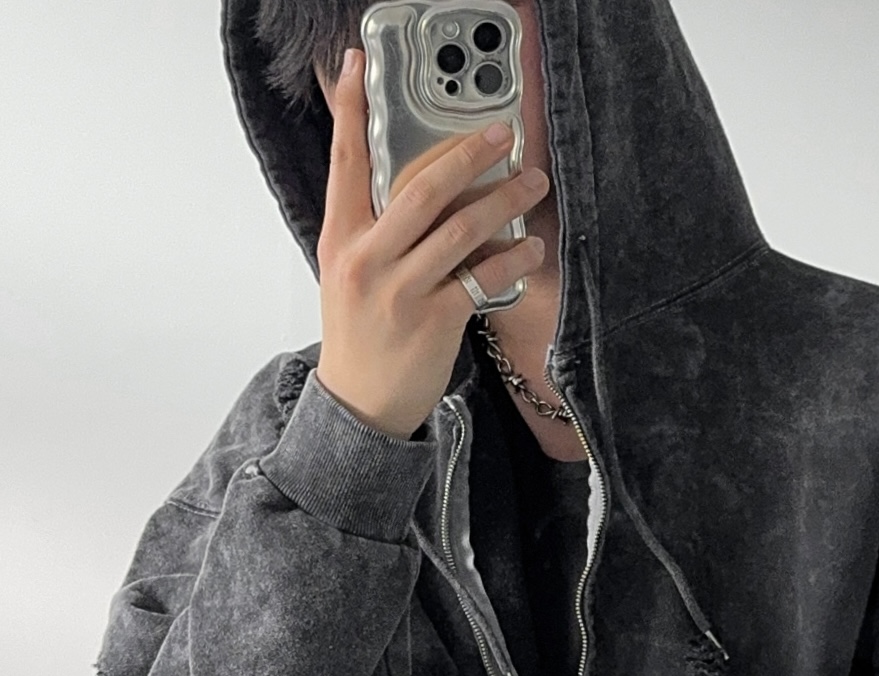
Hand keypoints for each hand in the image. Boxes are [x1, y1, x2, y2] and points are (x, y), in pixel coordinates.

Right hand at [315, 48, 548, 439]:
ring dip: (505, 201)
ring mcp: (402, 291)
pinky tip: (533, 249)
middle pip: (421, 189)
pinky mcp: (435, 320)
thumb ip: (372, 227)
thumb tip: (411, 183)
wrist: (361, 404)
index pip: (345, 162)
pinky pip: (482, 278)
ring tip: (533, 183)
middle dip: (468, 155)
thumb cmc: (361, 335)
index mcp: (342, 239)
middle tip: (503, 134)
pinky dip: (512, 259)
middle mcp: (368, 259)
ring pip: (461, 230)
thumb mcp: (348, 273)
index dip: (352, 109)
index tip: (359, 65)